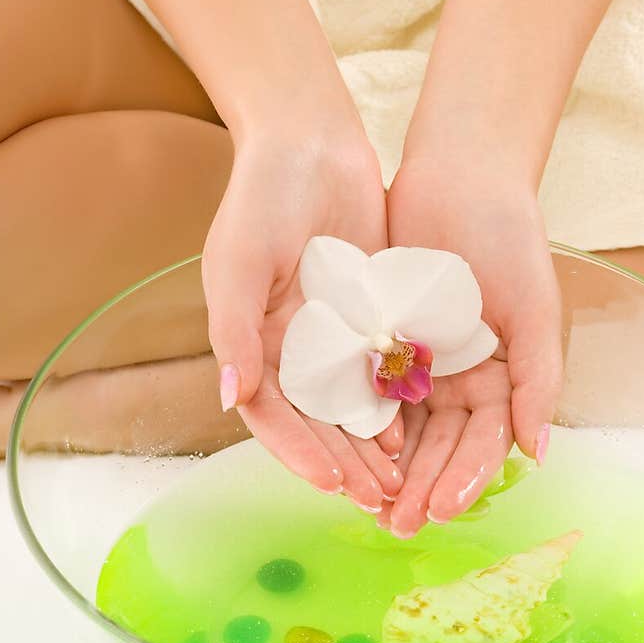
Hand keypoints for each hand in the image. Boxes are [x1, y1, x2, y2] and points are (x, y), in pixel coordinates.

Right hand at [202, 125, 403, 512]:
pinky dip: (393, 409)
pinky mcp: (367, 323)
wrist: (312, 142)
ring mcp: (329, 340)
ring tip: (397, 484)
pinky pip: (379, 377)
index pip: (272, 416)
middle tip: (375, 500)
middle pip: (314, 424)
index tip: (330, 482)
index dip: (299, 452)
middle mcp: (287, 352)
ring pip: (349, 410)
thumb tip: (228, 399)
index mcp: (249, 345)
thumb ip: (234, 333)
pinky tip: (414, 436)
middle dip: (342, 465)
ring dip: (369, 449)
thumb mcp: (240, 264)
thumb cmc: (262, 198)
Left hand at [382, 156, 561, 536]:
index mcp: (501, 381)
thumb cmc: (510, 237)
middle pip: (440, 449)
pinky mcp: (381, 345)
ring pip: (403, 432)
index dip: (462, 480)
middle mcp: (461, 383)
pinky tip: (345, 454)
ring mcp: (420, 366)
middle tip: (397, 525)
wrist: (460, 173)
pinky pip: (368, 394)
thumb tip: (537, 452)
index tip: (440, 510)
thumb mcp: (534, 308)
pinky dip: (360, 426)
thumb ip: (537, 380)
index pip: (482, 446)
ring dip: (389, 471)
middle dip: (420, 488)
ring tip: (369, 506)